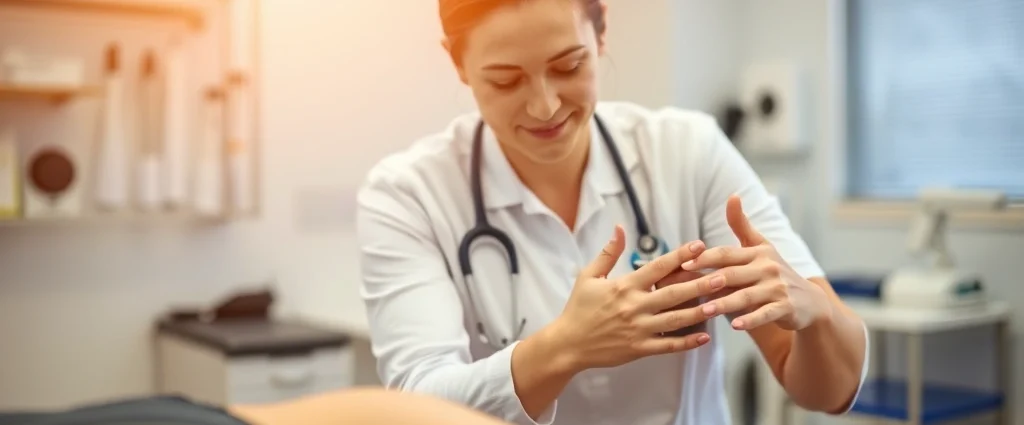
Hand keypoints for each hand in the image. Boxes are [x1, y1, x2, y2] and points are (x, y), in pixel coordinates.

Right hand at [549, 225, 719, 372]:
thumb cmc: (578, 308)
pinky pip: (668, 345)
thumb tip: (620, 228)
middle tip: (723, 275)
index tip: (698, 245)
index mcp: (624, 286)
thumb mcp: (589, 276)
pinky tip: (705, 337)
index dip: (679, 256)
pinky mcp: (639, 349)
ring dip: (700, 311)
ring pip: (675, 320)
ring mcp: (638, 329)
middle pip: (673, 293)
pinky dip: (687, 342)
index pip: (657, 267)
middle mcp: (634, 307)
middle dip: (700, 284)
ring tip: (722, 303)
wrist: (568, 344)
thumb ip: (608, 253)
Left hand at [682, 195, 830, 331]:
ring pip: (746, 295)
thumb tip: (732, 196)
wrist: (809, 301)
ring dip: (725, 303)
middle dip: (711, 280)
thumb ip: (742, 225)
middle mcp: (767, 267)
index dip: (704, 258)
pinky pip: (765, 314)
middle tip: (689, 287)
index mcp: (757, 253)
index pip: (726, 253)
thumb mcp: (761, 246)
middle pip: (733, 273)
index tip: (683, 263)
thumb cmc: (775, 272)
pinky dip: (750, 320)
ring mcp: (777, 288)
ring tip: (705, 310)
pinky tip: (735, 326)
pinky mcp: (786, 307)